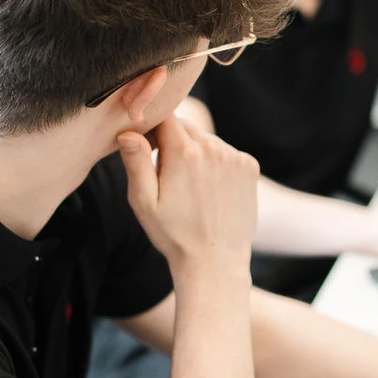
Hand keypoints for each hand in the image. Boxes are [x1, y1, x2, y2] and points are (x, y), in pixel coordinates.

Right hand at [118, 117, 258, 277]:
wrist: (215, 262)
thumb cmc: (173, 235)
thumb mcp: (144, 202)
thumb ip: (135, 162)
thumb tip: (128, 131)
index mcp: (184, 152)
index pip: (164, 115)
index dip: (151, 127)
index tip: (146, 146)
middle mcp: (213, 147)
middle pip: (185, 127)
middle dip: (172, 141)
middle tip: (167, 173)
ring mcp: (235, 157)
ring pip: (206, 140)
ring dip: (195, 153)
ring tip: (190, 187)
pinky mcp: (250, 167)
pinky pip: (226, 153)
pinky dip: (216, 163)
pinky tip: (210, 190)